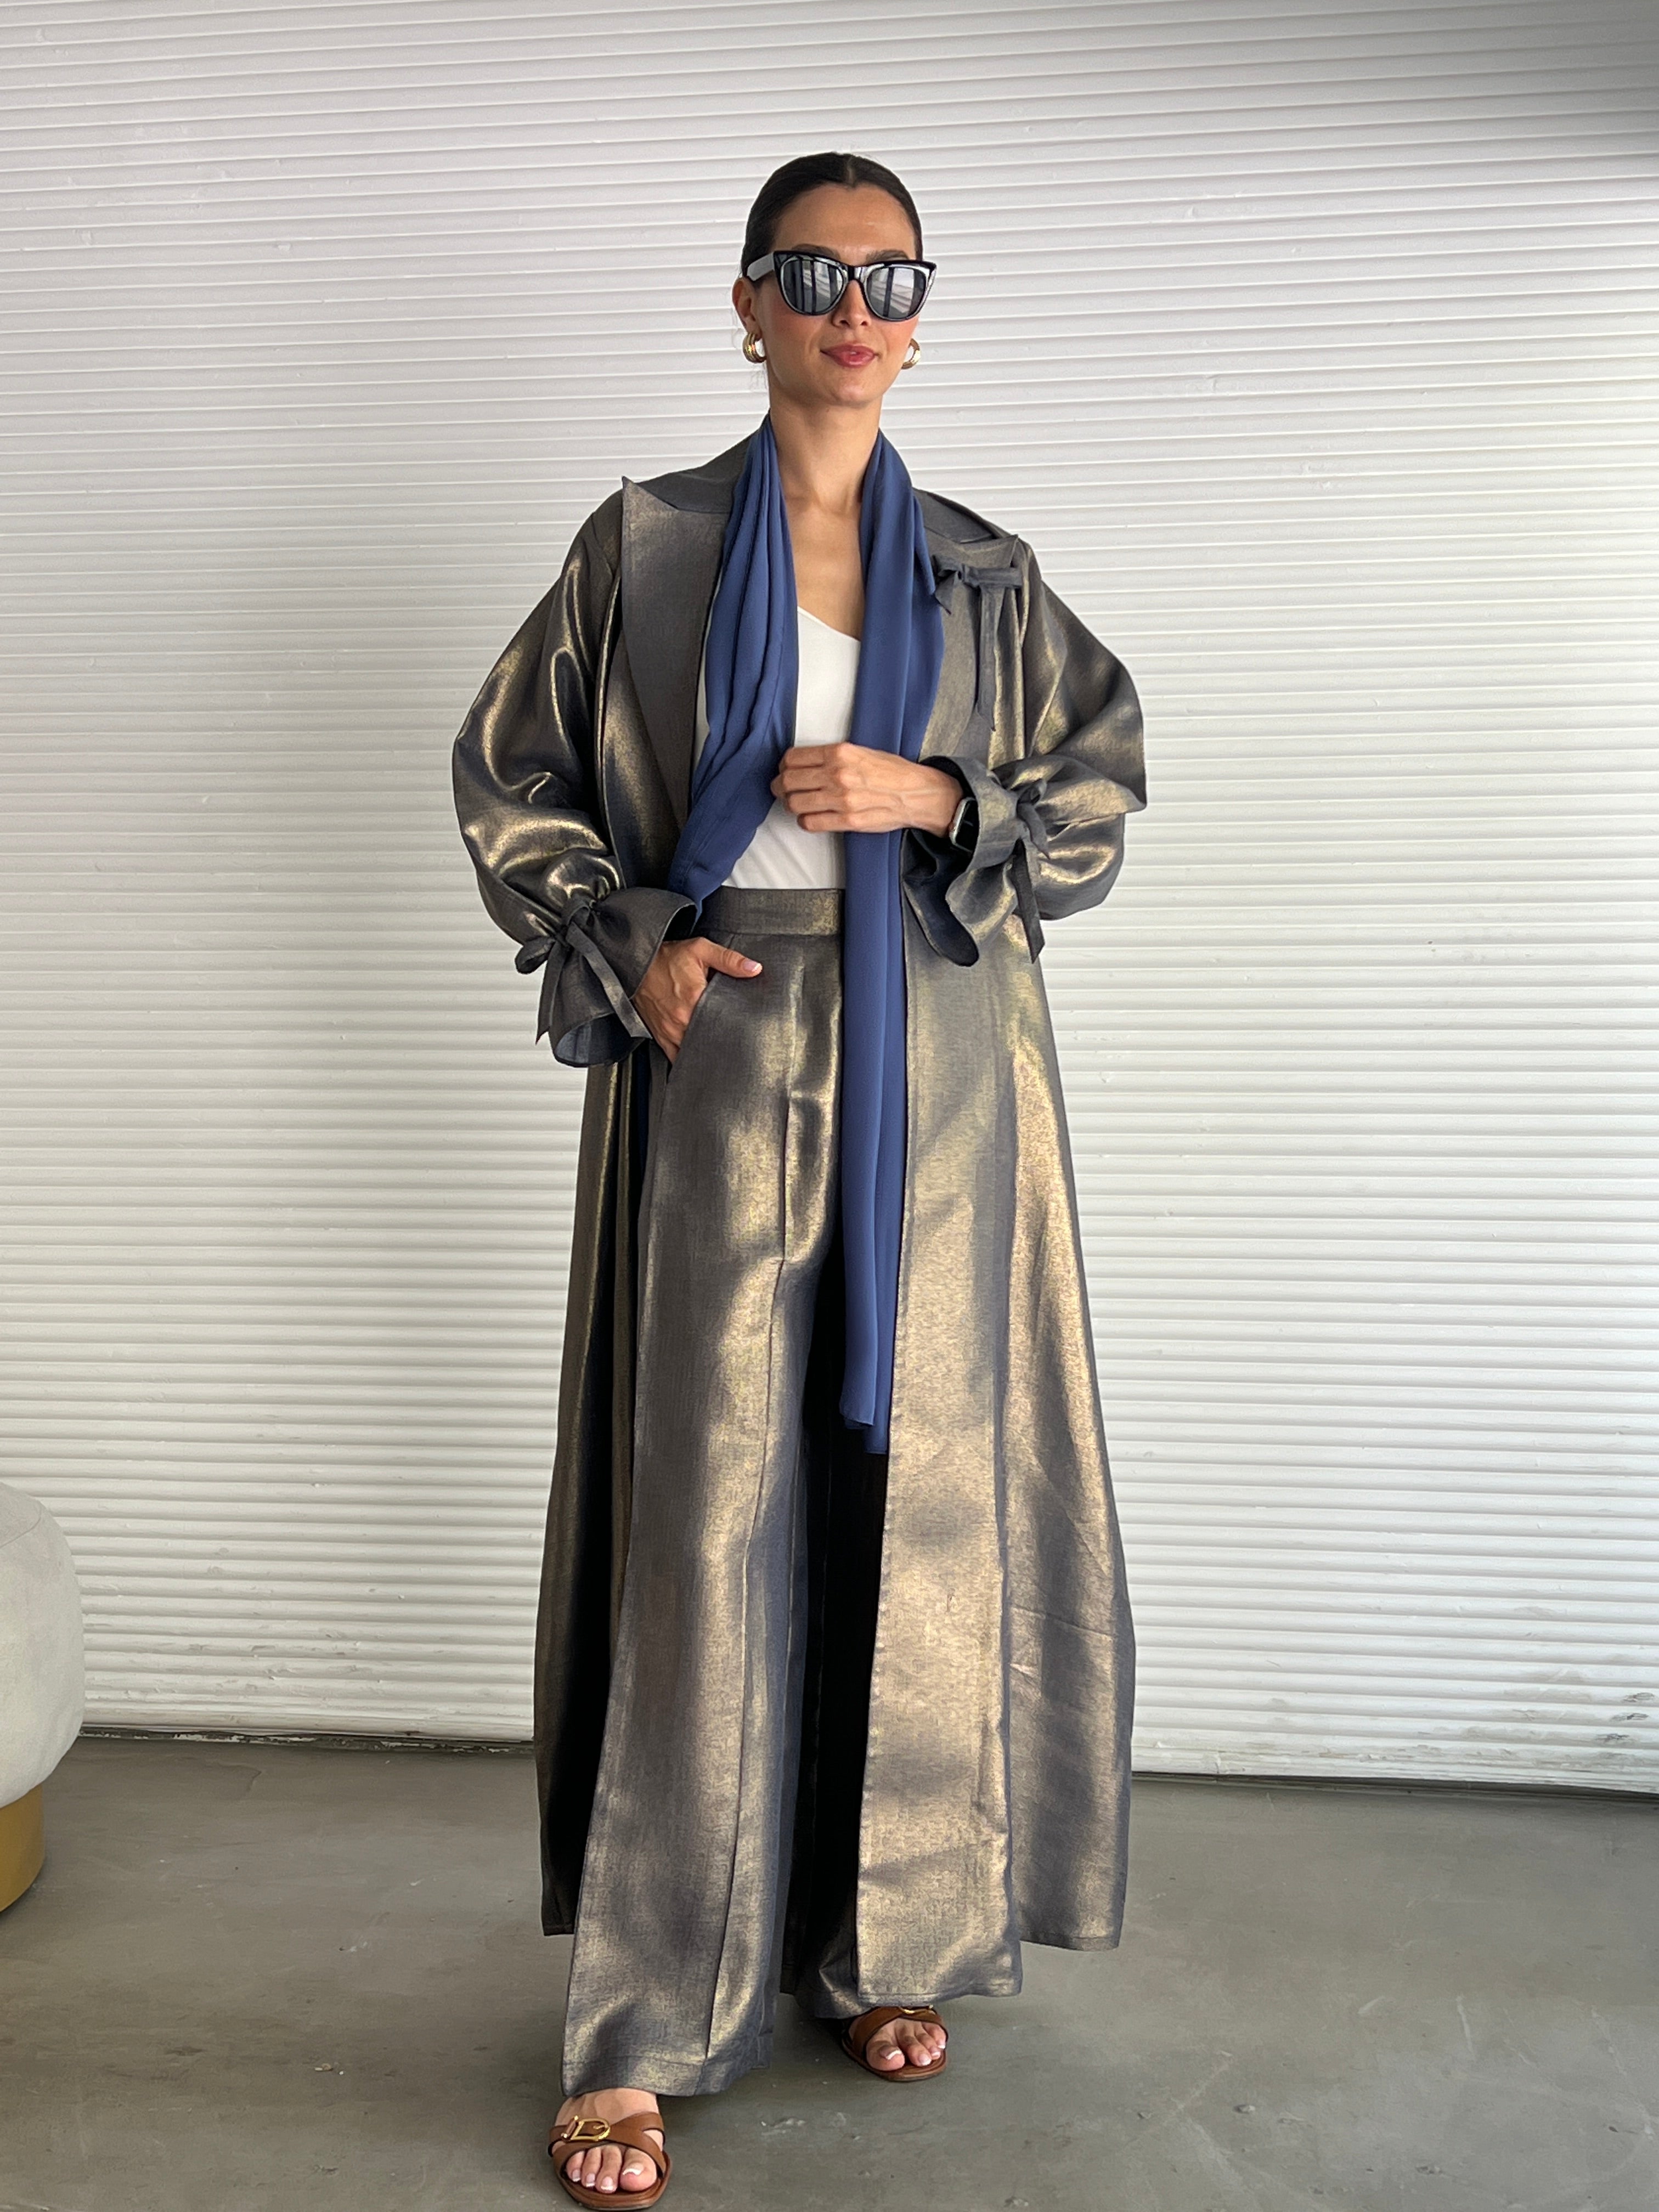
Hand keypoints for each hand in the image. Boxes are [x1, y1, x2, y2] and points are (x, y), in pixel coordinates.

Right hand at [631, 935, 761, 1060]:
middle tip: (735, 1036)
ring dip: (706, 1048)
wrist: (635, 965)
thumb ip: (729, 959)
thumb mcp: (700, 949)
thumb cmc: (664, 958)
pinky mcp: (662, 1037)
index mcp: (694, 998)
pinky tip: (699, 1054)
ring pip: (695, 1050)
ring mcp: (670, 1031)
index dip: (736, 1025)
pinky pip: (677, 1057)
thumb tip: (754, 969)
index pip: (723, 1021)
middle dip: (723, 1038)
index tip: (744, 1026)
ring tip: (719, 1044)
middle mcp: (681, 1019)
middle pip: (710, 1038)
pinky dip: (688, 1057)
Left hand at [771, 746, 959, 835]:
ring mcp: (841, 799)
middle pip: (788, 781)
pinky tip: (809, 817)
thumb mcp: (860, 751)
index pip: (793, 758)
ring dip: (790, 804)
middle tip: (781, 788)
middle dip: (779, 786)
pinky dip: (804, 821)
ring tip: (795, 803)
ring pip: (795, 803)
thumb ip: (831, 757)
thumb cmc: (891, 772)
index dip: (784, 766)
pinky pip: (810, 823)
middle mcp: (838, 775)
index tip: (785, 770)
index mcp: (840, 753)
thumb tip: (804, 764)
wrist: (916, 793)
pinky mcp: (847, 821)